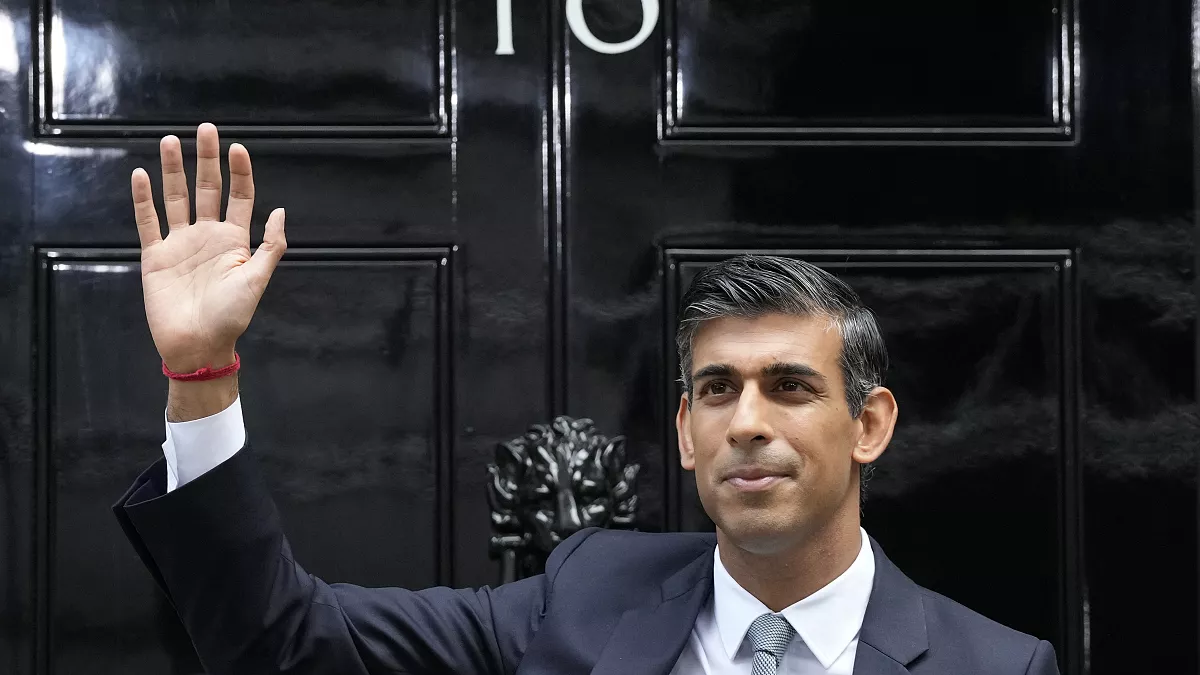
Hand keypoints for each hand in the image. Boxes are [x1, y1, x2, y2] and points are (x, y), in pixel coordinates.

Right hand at [132, 123, 285, 372]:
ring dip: (173, 170)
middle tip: (206, 128)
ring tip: (170, 141)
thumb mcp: (257, 279)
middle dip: (206, 160)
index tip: (237, 148)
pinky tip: (140, 174)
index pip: (239, 197)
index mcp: (235, 240)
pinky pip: (148, 221)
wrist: (198, 345)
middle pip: (206, 189)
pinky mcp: (155, 255)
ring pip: (176, 198)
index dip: (239, 173)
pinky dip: (143, 199)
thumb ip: (269, 246)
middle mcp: (207, 236)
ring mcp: (180, 243)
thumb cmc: (231, 317)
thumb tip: (280, 211)